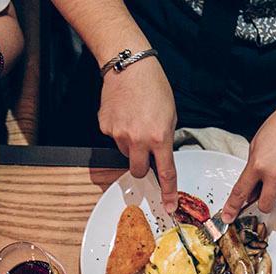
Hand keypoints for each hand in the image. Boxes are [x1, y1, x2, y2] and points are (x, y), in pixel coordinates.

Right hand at [98, 59, 178, 213]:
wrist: (128, 65)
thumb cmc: (153, 85)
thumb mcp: (170, 113)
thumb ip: (166, 137)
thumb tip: (161, 153)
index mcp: (160, 137)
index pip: (166, 172)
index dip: (169, 192)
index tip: (170, 205)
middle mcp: (138, 140)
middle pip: (137, 170)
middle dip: (141, 166)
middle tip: (144, 151)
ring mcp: (119, 134)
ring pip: (124, 152)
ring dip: (130, 143)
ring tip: (134, 119)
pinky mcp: (105, 127)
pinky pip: (113, 137)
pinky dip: (118, 129)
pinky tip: (123, 113)